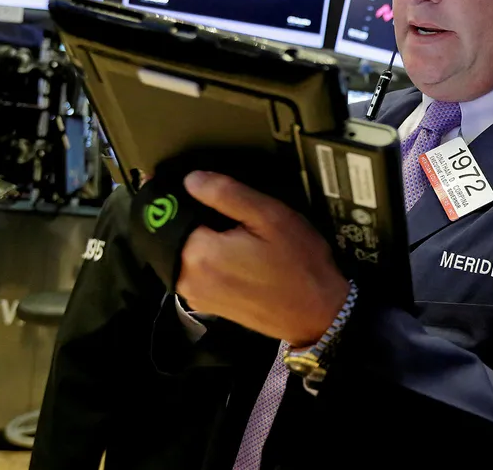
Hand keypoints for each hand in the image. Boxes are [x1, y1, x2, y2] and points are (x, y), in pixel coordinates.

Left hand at [176, 171, 349, 346]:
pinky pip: (198, 269)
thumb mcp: (270, 216)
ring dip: (208, 239)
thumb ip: (227, 193)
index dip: (195, 198)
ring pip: (188, 251)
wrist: (317, 313)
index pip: (176, 211)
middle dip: (202, 220)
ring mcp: (196, 294)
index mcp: (199, 253)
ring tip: (244, 238)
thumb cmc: (299, 265)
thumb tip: (192, 179)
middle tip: (241, 220)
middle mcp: (188, 278)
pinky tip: (243, 256)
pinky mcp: (206, 303)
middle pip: (180, 232)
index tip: (221, 199)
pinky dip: (213, 257)